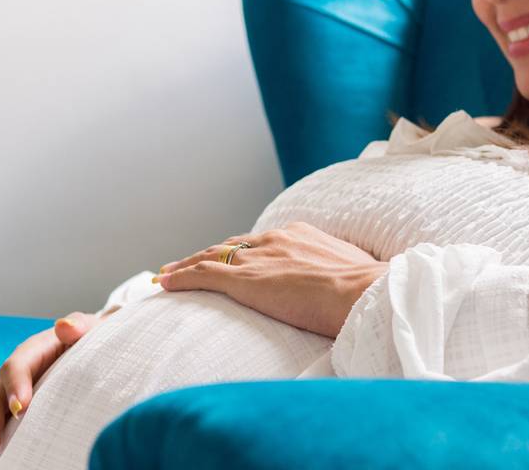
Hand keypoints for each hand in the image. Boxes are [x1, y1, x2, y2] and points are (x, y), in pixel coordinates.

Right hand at [0, 311, 111, 469]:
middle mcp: (19, 374)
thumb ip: (81, 326)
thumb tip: (65, 327)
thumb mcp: (92, 329)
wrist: (98, 347)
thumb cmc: (93, 339)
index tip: (21, 408)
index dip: (15, 385)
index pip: (17, 366)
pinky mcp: (17, 411)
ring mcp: (14, 393)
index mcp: (35, 351)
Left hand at [155, 222, 388, 337]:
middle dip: (207, 253)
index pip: (259, 242)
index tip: (229, 257)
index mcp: (298, 236)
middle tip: (188, 261)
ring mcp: (257, 259)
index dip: (240, 250)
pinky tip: (164, 283)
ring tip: (167, 271)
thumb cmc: (364, 288)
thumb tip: (347, 287)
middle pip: (230, 246)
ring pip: (209, 257)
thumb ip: (337, 274)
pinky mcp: (244, 280)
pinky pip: (202, 275)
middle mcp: (272, 241)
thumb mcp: (350, 271)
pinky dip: (180, 277)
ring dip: (186, 264)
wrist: (361, 292)